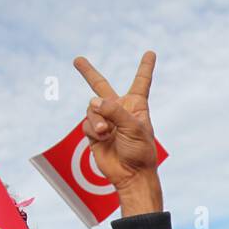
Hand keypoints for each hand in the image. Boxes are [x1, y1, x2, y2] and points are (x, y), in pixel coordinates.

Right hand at [73, 51, 162, 214]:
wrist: (131, 175)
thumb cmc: (140, 151)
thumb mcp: (133, 127)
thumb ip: (114, 111)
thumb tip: (93, 101)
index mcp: (136, 105)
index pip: (141, 82)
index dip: (145, 67)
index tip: (150, 53)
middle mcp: (119, 110)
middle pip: (101, 86)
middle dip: (88, 73)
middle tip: (78, 60)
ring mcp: (105, 121)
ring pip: (91, 108)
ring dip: (97, 119)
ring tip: (104, 131)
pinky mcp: (94, 133)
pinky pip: (86, 123)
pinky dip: (92, 129)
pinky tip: (101, 137)